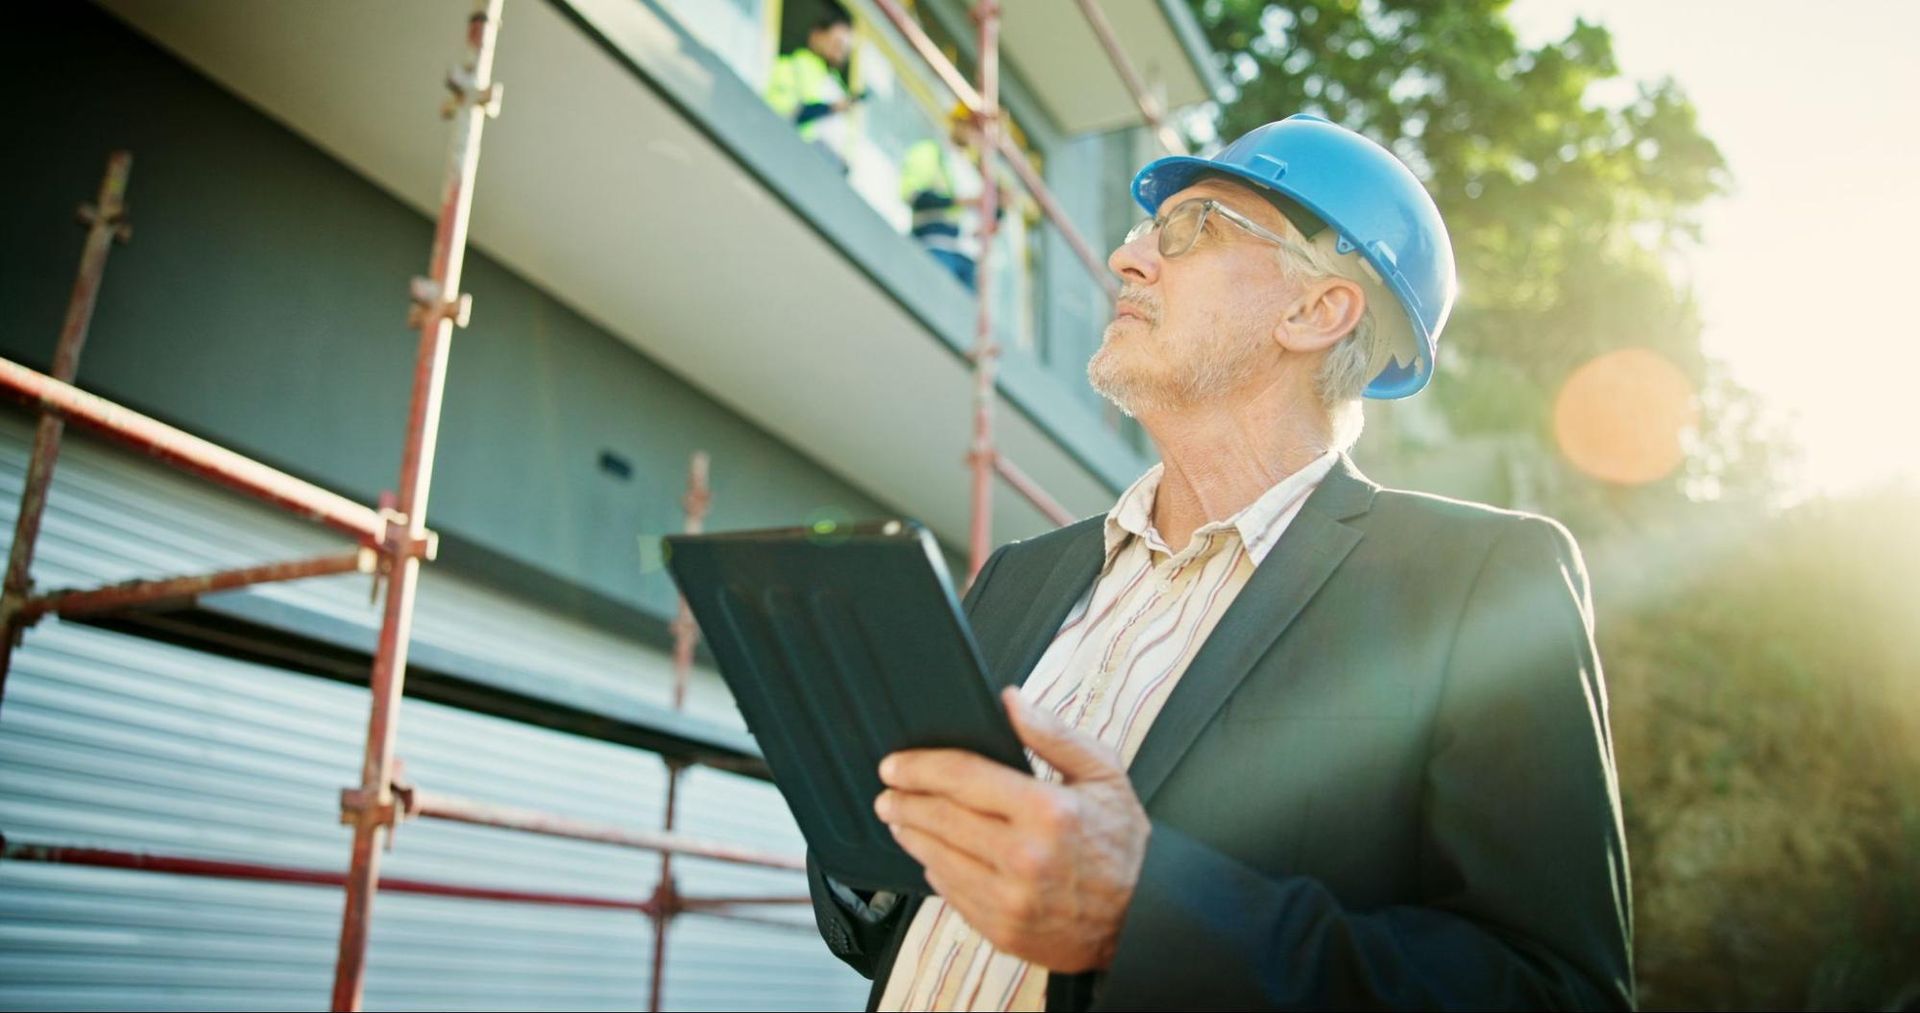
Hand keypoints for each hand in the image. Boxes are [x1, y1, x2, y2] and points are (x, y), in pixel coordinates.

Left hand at [874, 687, 1149, 971]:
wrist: (1143, 919)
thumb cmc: (1124, 844)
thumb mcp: (1103, 774)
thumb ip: (1051, 734)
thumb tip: (1009, 700)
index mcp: (1048, 811)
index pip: (962, 777)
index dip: (920, 767)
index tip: (895, 764)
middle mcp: (1024, 857)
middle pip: (939, 819)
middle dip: (904, 801)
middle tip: (888, 791)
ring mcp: (1009, 900)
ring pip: (935, 858)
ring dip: (911, 835)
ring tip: (902, 820)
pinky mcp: (1001, 929)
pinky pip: (950, 893)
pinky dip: (935, 870)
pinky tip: (934, 856)